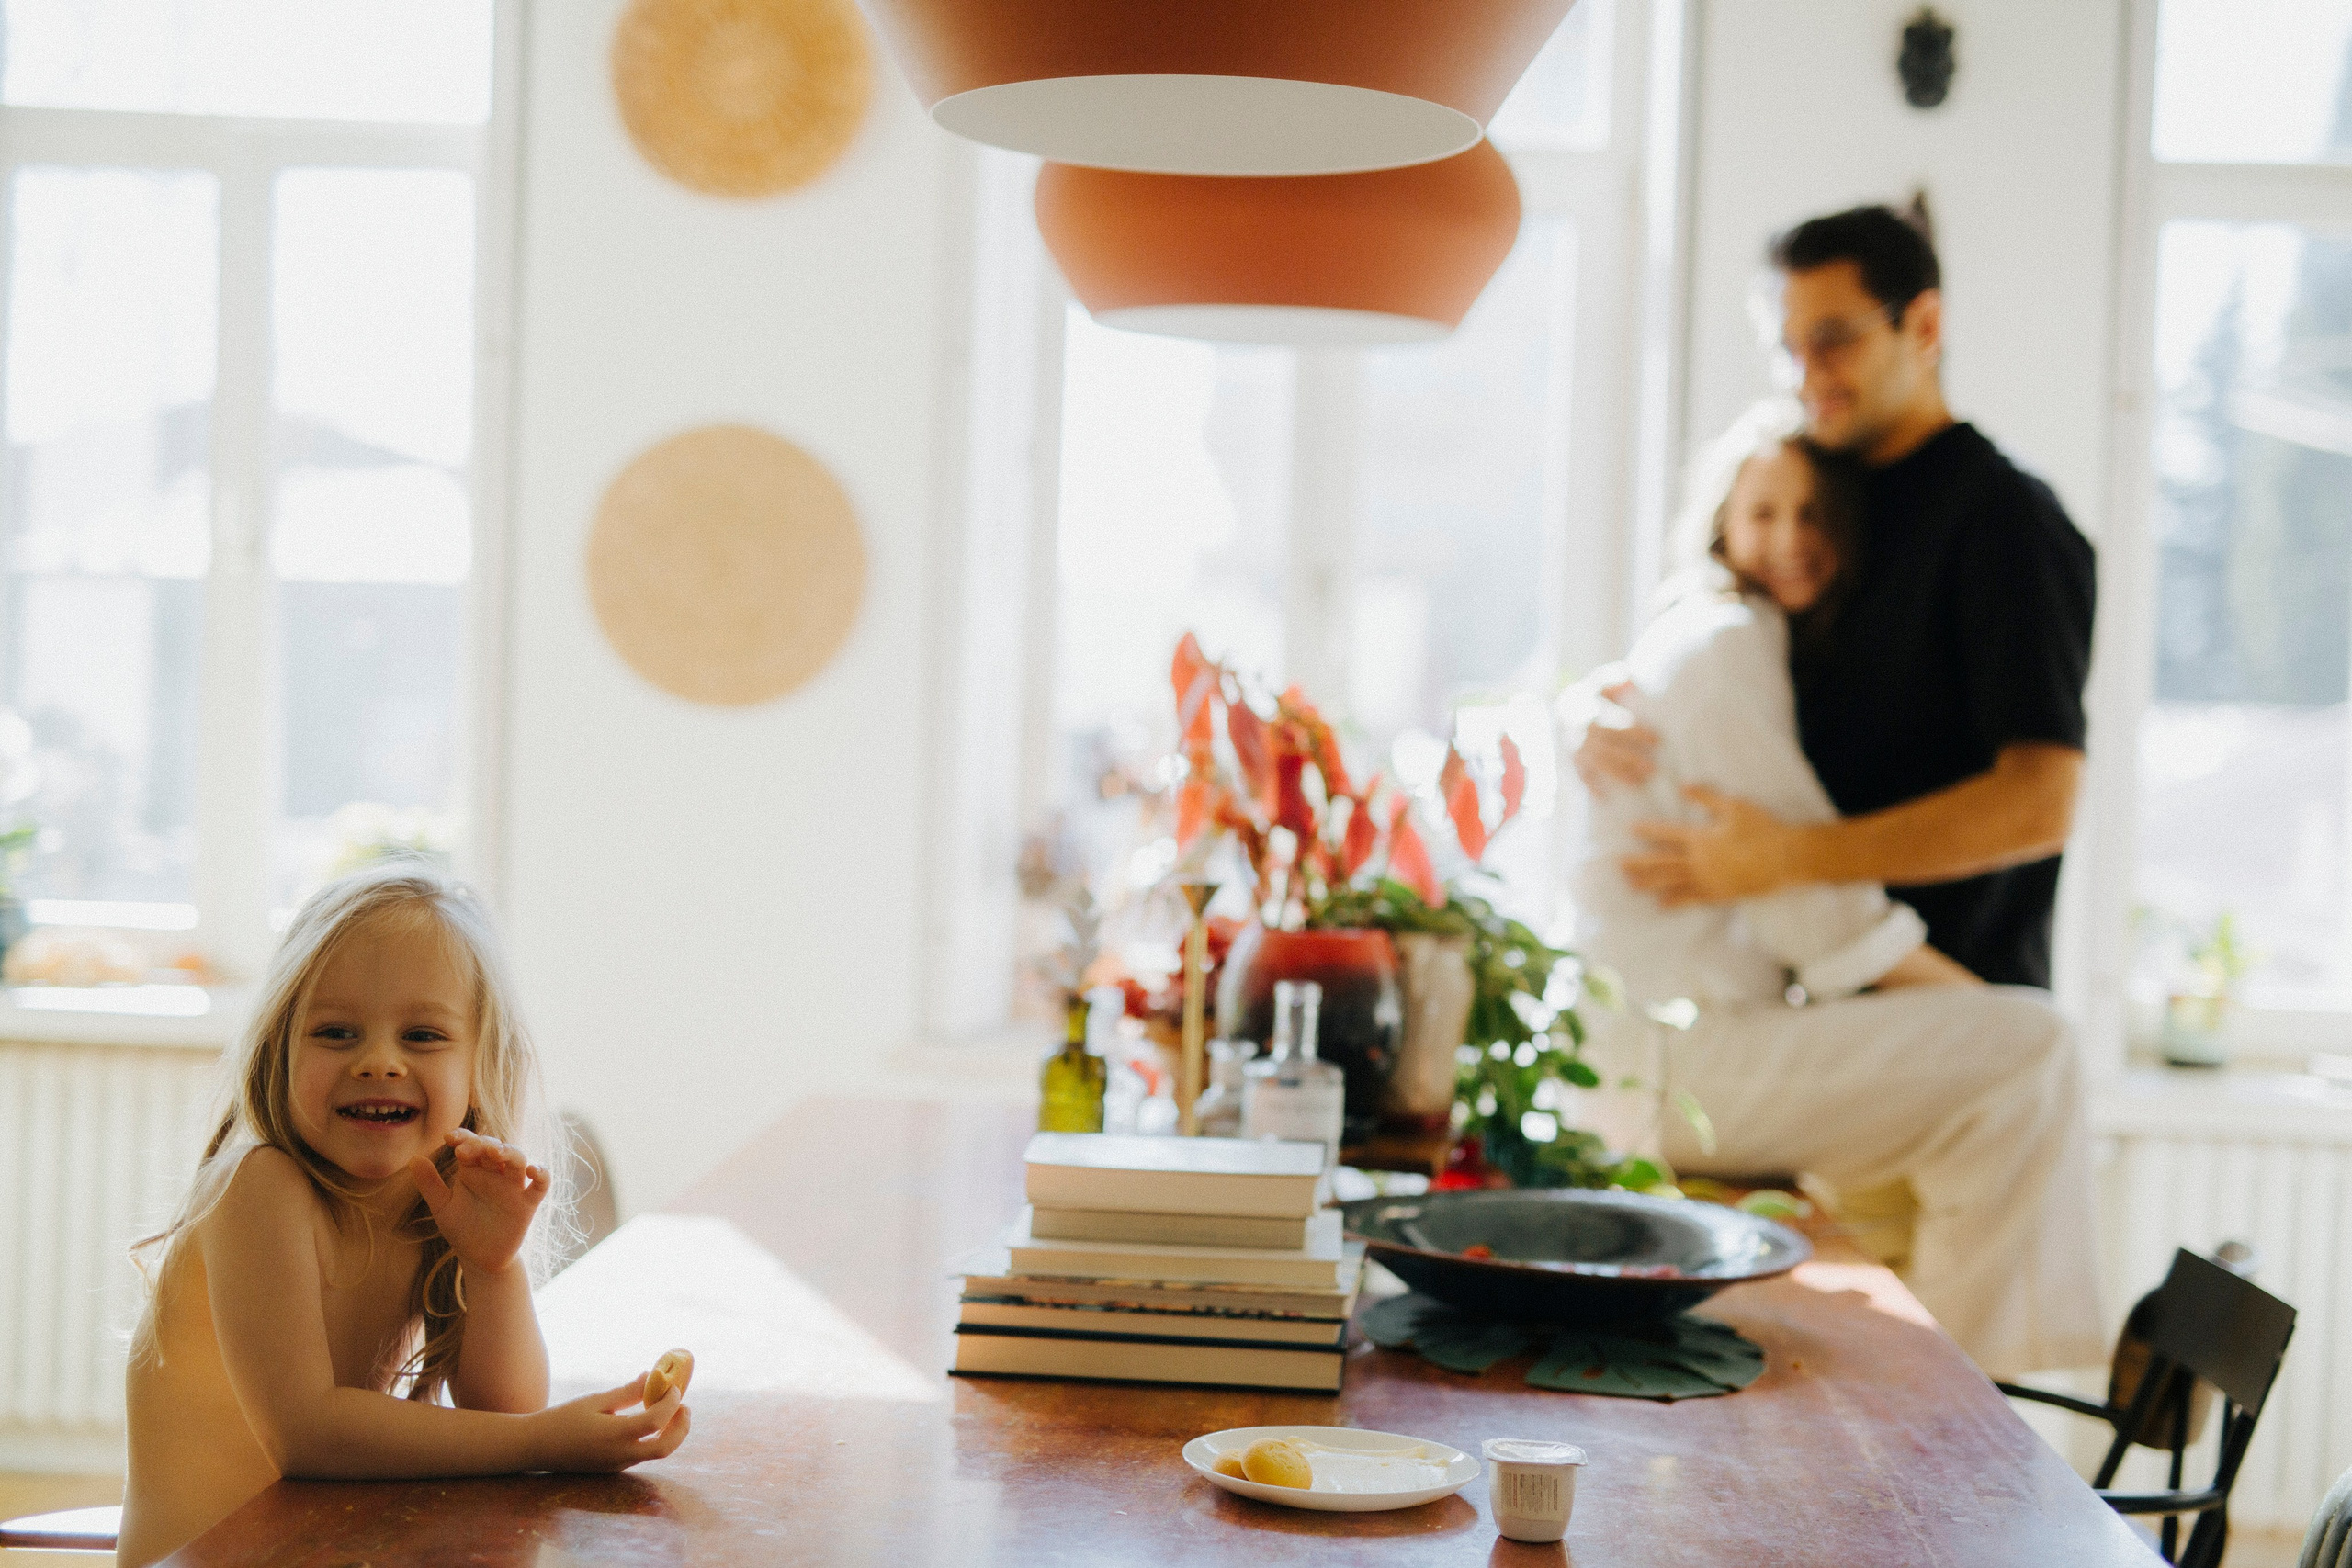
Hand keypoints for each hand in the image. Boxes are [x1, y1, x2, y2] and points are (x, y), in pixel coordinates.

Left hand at [412, 1129, 549, 1277]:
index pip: (472, 1144)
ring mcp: (513, 1187)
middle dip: (482, 1144)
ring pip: (518, 1159)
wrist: (479, 1259)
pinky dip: (542, 1174)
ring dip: (509, 1152)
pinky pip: (541, 1184)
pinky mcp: (527, 1203)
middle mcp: (494, 1174)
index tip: (448, 1138)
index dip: (463, 1136)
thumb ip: (430, 1184)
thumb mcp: (442, 1207)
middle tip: (465, 1151)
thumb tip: (413, 1158)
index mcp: (473, 1170)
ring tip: (495, 1153)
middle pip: (495, 1147)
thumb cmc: (461, 1229)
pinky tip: (533, 1170)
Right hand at [527, 1378, 690, 1472]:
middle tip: (684, 1406)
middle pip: (666, 1448)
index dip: (670, 1403)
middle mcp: (621, 1455)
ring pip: (656, 1453)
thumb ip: (627, 1392)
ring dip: (670, 1432)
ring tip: (670, 1409)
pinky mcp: (613, 1467)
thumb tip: (651, 1377)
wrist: (536, 1448)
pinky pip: (642, 1454)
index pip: (655, 1421)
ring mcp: (618, 1465)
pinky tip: (650, 1419)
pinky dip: (654, 1438)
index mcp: (615, 1436)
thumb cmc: (563, 1419)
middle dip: (681, 1427)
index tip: (674, 1387)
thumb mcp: (596, 1401)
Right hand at [1571, 681, 1659, 793]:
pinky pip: (1580, 775)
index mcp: (1591, 711)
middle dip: (1630, 757)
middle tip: (1653, 767)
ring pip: (1598, 762)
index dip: (1638, 732)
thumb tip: (1630, 674)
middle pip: (1608, 746)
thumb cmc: (1592, 696)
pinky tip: (1605, 798)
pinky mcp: (1572, 761)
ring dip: (1618, 773)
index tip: (1658, 740)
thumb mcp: (1601, 682)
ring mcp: (1575, 748)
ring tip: (1641, 781)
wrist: (1564, 709)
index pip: (1617, 723)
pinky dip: (1590, 787)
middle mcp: (1581, 731)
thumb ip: (1615, 678)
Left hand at [1621, 785, 1802, 905]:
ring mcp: (1708, 880)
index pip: (1667, 834)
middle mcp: (1699, 861)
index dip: (1648, 831)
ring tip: (1631, 886)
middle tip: (1618, 866)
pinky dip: (1675, 902)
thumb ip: (1707, 797)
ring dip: (1650, 884)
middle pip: (1662, 862)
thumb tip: (1683, 787)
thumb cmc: (1762, 828)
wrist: (1786, 858)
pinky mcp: (1719, 894)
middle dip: (1639, 863)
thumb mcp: (1735, 806)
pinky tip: (1661, 905)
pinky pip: (1692, 899)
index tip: (1630, 829)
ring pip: (1672, 882)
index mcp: (1701, 838)